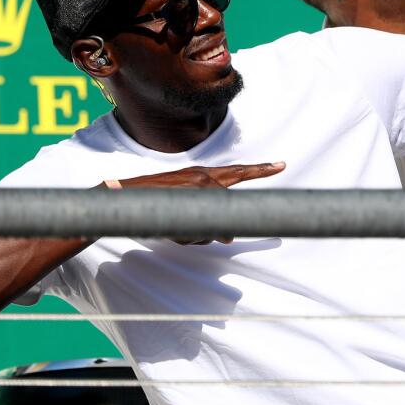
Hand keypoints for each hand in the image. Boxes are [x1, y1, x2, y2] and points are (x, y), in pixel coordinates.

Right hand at [104, 162, 285, 245]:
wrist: (123, 194)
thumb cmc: (157, 198)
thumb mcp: (184, 199)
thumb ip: (208, 213)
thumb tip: (229, 239)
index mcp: (203, 174)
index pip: (238, 171)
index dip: (260, 170)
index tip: (281, 165)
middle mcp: (202, 178)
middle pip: (229, 200)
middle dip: (228, 216)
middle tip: (222, 227)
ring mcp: (194, 189)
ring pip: (213, 223)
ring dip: (199, 233)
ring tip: (180, 227)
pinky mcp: (185, 203)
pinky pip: (199, 231)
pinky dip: (190, 236)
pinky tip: (173, 230)